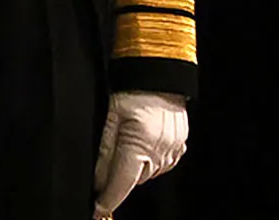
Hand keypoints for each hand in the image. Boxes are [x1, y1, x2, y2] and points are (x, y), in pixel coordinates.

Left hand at [92, 90, 187, 216]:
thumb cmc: (132, 90)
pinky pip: (163, 164)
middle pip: (134, 180)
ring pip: (149, 173)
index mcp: (138, 144)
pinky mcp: (180, 145)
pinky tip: (145, 142)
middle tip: (111, 158)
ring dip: (136, 167)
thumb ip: (105, 152)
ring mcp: (172, 149)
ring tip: (130, 141)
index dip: (108, 200)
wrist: (160, 72)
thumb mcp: (111, 118)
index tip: (97, 210)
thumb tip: (98, 181)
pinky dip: (151, 160)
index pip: (121, 183)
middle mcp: (159, 151)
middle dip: (120, 176)